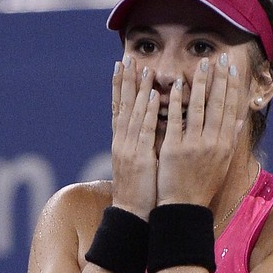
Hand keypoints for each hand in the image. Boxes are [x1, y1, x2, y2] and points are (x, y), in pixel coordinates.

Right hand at [110, 56, 159, 219]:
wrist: (133, 215)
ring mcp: (129, 148)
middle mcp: (122, 141)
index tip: (123, 68)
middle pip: (122, 106)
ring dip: (137, 88)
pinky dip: (147, 110)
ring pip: (132, 112)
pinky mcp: (139, 157)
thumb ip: (143, 145)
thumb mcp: (140, 165)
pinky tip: (152, 94)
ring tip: (142, 66)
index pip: (120, 110)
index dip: (120, 88)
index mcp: (123, 143)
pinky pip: (144, 129)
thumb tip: (151, 131)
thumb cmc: (141, 192)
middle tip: (128, 58)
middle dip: (125, 81)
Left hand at [157, 54, 242, 206]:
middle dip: (220, 79)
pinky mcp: (175, 148)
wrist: (183, 206)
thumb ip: (231, 139)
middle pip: (218, 105)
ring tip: (202, 64)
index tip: (232, 69)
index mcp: (225, 145)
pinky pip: (176, 120)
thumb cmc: (202, 184)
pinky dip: (177, 102)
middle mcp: (213, 143)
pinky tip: (177, 86)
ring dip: (201, 84)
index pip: (231, 110)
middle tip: (220, 57)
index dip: (232, 88)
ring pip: (199, 108)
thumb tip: (241, 119)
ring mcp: (194, 145)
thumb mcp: (222, 163)